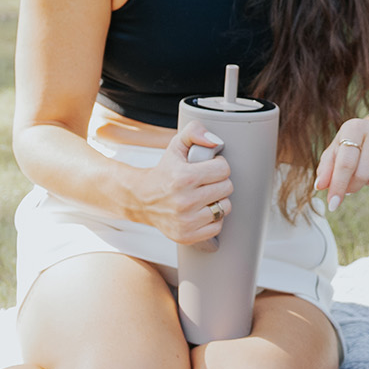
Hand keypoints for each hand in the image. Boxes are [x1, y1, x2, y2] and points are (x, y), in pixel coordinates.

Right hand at [134, 121, 234, 244]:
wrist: (142, 199)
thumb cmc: (164, 173)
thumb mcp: (176, 146)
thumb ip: (194, 132)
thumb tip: (214, 141)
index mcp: (184, 177)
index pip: (224, 169)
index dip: (218, 165)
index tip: (209, 167)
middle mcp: (185, 201)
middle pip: (227, 188)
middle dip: (219, 182)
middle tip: (206, 182)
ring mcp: (186, 221)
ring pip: (225, 208)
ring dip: (218, 201)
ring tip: (204, 196)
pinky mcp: (187, 236)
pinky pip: (217, 227)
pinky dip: (212, 219)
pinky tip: (200, 211)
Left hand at [316, 113, 368, 209]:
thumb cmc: (355, 143)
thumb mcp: (337, 150)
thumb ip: (326, 168)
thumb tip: (320, 186)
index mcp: (354, 128)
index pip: (345, 163)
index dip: (338, 186)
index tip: (332, 204)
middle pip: (362, 174)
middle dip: (353, 186)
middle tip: (350, 185)